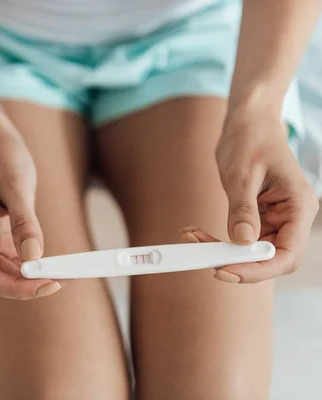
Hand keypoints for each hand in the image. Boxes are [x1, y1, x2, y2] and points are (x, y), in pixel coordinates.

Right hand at [0, 117, 61, 298]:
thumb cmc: (3, 158)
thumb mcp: (17, 186)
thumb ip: (24, 222)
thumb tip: (33, 258)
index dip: (13, 288)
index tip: (45, 284)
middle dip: (26, 287)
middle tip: (60, 281)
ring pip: (7, 274)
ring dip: (33, 279)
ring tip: (64, 273)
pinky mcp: (2, 237)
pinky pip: (16, 261)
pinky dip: (34, 266)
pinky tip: (54, 263)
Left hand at [210, 106, 318, 282]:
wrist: (248, 121)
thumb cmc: (250, 139)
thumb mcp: (242, 174)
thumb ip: (242, 209)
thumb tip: (241, 242)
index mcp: (299, 206)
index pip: (287, 254)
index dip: (258, 269)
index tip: (225, 270)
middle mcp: (291, 216)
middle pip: (269, 258)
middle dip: (235, 262)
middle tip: (201, 257)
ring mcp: (275, 218)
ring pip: (251, 251)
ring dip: (221, 251)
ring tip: (191, 238)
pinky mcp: (258, 216)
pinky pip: (240, 238)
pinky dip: (217, 239)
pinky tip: (195, 232)